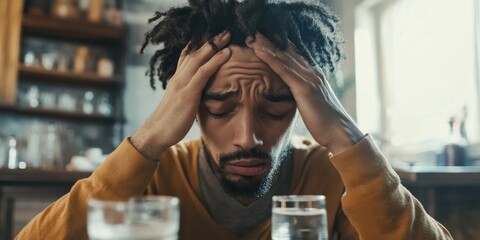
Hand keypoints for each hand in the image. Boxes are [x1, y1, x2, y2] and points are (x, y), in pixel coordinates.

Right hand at [131, 31, 231, 159]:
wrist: (156, 134)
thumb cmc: (170, 123)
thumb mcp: (181, 105)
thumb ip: (191, 96)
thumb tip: (201, 96)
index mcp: (177, 80)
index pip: (187, 57)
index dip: (199, 46)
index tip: (210, 37)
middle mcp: (178, 78)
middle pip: (194, 53)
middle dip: (209, 41)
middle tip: (223, 31)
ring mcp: (181, 84)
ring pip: (199, 59)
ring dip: (214, 45)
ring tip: (227, 35)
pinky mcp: (187, 94)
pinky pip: (203, 73)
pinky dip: (215, 61)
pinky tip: (226, 53)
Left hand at [246, 33, 362, 154]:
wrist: (340, 132)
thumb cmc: (327, 123)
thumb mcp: (314, 105)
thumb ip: (304, 96)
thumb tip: (295, 96)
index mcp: (315, 76)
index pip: (294, 57)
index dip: (279, 47)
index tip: (265, 40)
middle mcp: (312, 73)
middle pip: (288, 53)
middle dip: (271, 42)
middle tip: (255, 33)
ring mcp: (309, 79)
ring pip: (284, 58)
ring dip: (267, 46)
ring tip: (252, 37)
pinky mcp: (304, 88)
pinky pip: (284, 70)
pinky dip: (271, 59)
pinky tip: (259, 52)